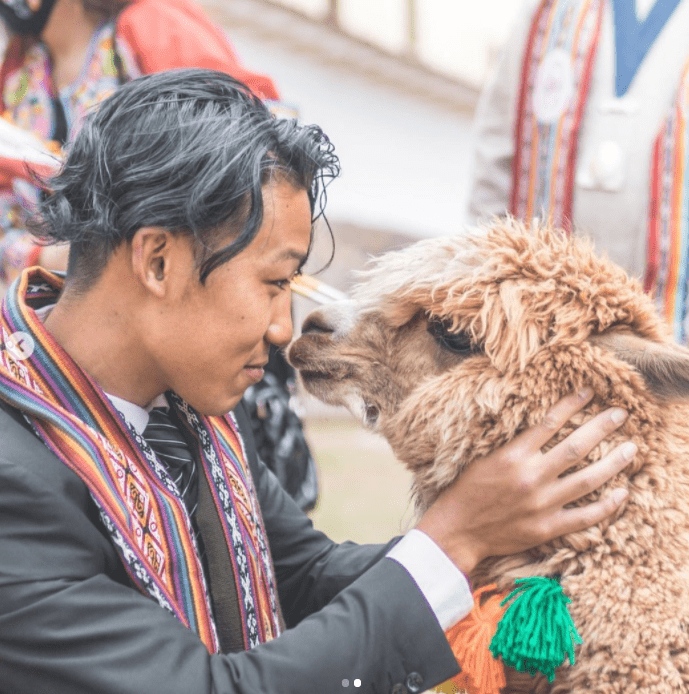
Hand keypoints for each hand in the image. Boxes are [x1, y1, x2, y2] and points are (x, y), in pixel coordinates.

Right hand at [416, 388, 633, 575]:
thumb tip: (543, 429)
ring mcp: (542, 504)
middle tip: (621, 414)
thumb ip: (516, 446)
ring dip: (613, 463)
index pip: (550, 423)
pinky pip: (585, 516)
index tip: (589, 393)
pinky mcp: (547, 528)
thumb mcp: (485, 459)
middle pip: (575, 447)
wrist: (458, 530)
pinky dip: (607, 506)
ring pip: (587, 479)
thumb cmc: (468, 491)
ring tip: (631, 449)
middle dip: (602, 427)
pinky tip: (623, 493)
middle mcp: (531, 476)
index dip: (571, 405)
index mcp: (513, 455)